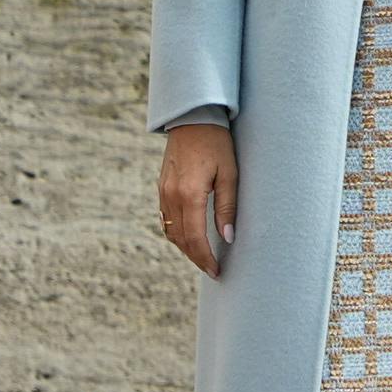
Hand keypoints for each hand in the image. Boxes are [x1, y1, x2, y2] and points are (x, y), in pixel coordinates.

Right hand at [158, 122, 237, 278]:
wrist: (193, 119)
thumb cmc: (217, 144)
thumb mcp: (229, 174)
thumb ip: (227, 208)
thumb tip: (227, 238)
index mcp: (189, 194)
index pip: (195, 238)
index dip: (205, 258)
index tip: (216, 271)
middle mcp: (171, 195)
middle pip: (180, 239)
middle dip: (196, 257)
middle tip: (212, 270)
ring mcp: (163, 192)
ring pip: (170, 231)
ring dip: (185, 248)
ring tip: (203, 257)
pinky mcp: (161, 187)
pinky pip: (166, 219)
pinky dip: (176, 233)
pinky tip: (189, 237)